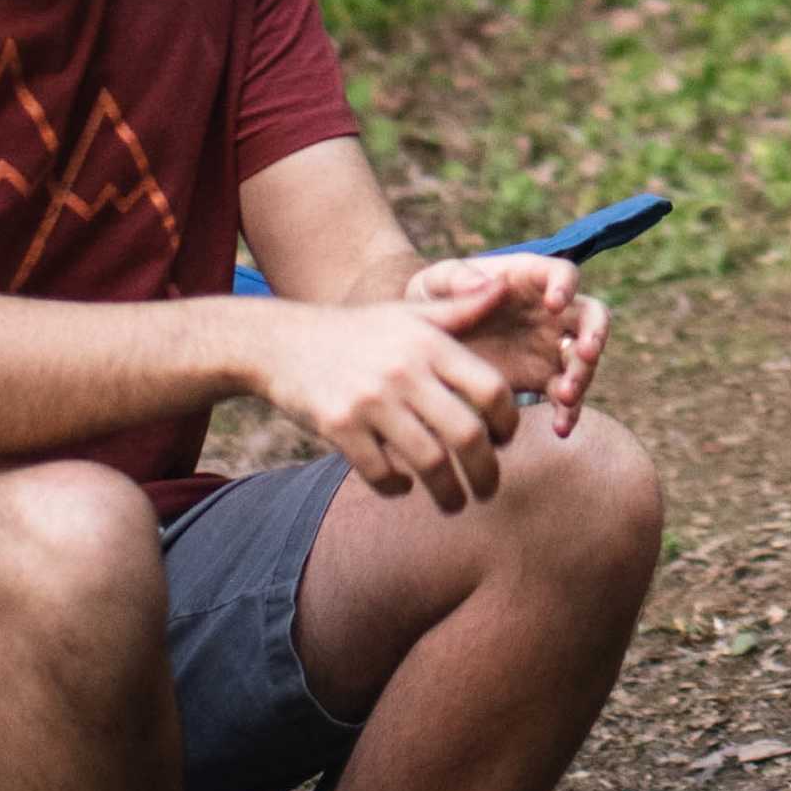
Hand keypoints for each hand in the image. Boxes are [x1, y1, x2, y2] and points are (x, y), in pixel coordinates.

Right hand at [246, 290, 528, 508]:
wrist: (282, 341)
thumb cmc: (358, 331)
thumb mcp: (408, 312)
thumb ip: (459, 308)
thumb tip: (504, 287)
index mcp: (430, 343)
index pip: (491, 389)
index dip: (507, 422)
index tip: (504, 440)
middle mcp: (404, 370)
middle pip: (466, 434)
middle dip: (486, 472)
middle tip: (490, 489)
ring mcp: (371, 400)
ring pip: (429, 463)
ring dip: (449, 493)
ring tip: (455, 503)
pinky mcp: (339, 426)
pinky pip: (381, 473)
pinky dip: (397, 488)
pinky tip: (403, 487)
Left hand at [411, 250, 602, 433]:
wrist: (420, 349)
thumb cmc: (430, 302)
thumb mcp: (433, 284)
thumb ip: (455, 278)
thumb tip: (486, 283)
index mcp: (528, 279)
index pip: (562, 274)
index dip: (565, 286)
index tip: (553, 304)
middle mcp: (550, 312)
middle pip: (592, 316)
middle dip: (594, 335)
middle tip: (583, 354)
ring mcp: (550, 347)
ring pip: (584, 359)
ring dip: (583, 376)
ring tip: (564, 396)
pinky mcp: (543, 380)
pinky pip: (566, 397)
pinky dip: (569, 413)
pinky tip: (560, 429)